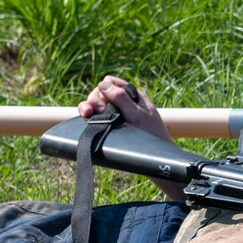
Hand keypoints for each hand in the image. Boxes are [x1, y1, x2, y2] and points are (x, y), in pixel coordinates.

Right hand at [79, 75, 184, 200]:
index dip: (103, 90)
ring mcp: (119, 115)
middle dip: (94, 100)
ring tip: (85, 113)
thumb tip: (103, 84)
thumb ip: (122, 99)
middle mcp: (125, 103)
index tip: (103, 103)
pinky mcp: (114, 127)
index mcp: (133, 96)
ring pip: (97, 106)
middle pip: (101, 94)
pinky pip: (98, 118)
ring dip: (88, 107)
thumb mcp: (137, 116)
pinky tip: (86, 119)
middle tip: (90, 111)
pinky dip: (91, 117)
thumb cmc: (152, 137)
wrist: (157, 159)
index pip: (111, 83)